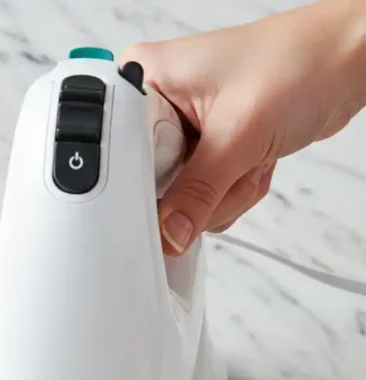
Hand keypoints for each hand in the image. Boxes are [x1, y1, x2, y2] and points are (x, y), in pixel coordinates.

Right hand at [122, 0, 365, 250]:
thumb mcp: (238, 134)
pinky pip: (204, 201)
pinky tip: (252, 161)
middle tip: (232, 162)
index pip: (118, 152)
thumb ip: (198, 193)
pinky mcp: (204, 154)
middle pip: (150, 186)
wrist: (341, 65)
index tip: (171, 197)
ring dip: (225, 192)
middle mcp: (156, 105)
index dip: (142, 184)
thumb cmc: (295, 63)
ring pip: (182, 202)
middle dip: (202, 190)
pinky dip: (235, 191)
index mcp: (143, 79)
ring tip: (249, 155)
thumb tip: (169, 236)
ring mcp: (180, 134)